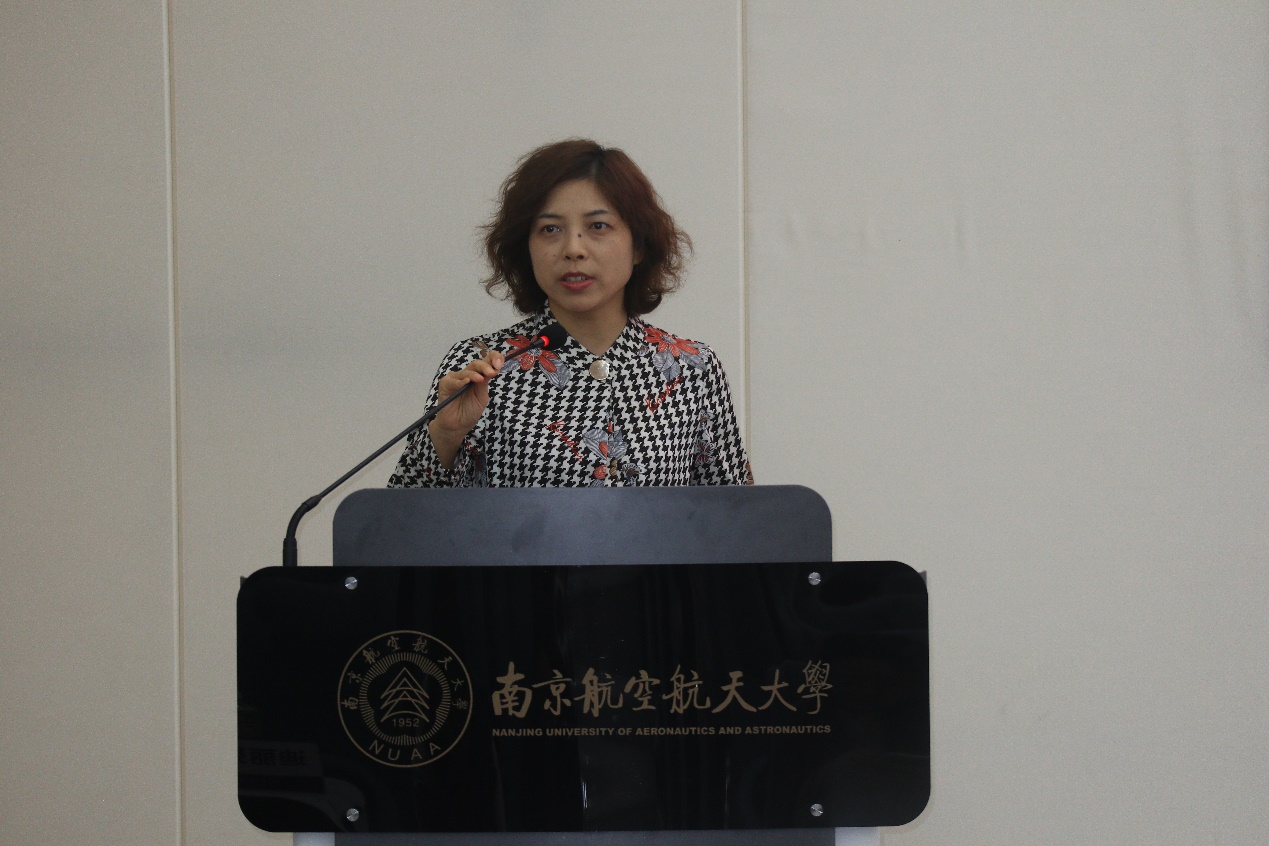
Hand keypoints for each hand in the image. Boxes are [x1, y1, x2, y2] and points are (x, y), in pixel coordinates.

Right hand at [428, 350, 504, 468]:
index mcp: (479, 376)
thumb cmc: (470, 411)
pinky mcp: (445, 384)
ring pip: (466, 371)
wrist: (458, 425)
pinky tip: (465, 383)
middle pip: (476, 364)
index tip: (500, 363)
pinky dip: (459, 381)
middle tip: (492, 372)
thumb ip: (485, 384)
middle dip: (485, 366)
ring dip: (474, 374)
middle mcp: (468, 375)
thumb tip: (492, 370)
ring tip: (480, 379)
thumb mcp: (482, 397)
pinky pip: (453, 381)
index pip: (487, 361)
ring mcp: (456, 378)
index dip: (494, 358)